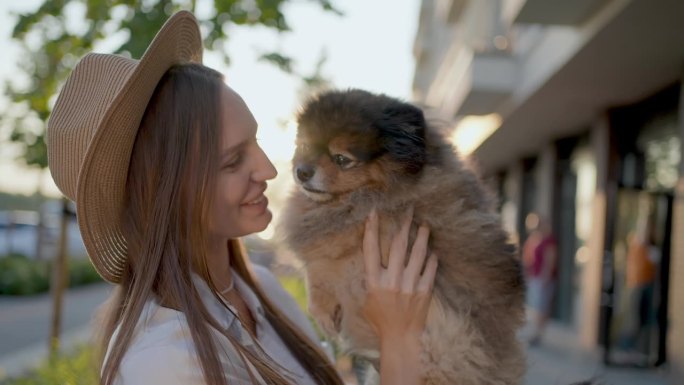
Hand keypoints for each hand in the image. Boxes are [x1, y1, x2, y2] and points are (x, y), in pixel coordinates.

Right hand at [362, 207, 437, 341]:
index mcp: (374, 282)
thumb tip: (373, 261)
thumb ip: (370, 280)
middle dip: (403, 226)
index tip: (374, 213)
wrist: (400, 339)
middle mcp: (392, 282)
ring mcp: (409, 286)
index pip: (370, 250)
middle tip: (408, 212)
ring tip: (424, 226)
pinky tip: (433, 251)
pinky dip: (431, 259)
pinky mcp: (424, 292)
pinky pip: (429, 270)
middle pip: (397, 246)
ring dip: (421, 238)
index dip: (371, 230)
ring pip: (416, 254)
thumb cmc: (381, 321)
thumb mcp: (367, 300)